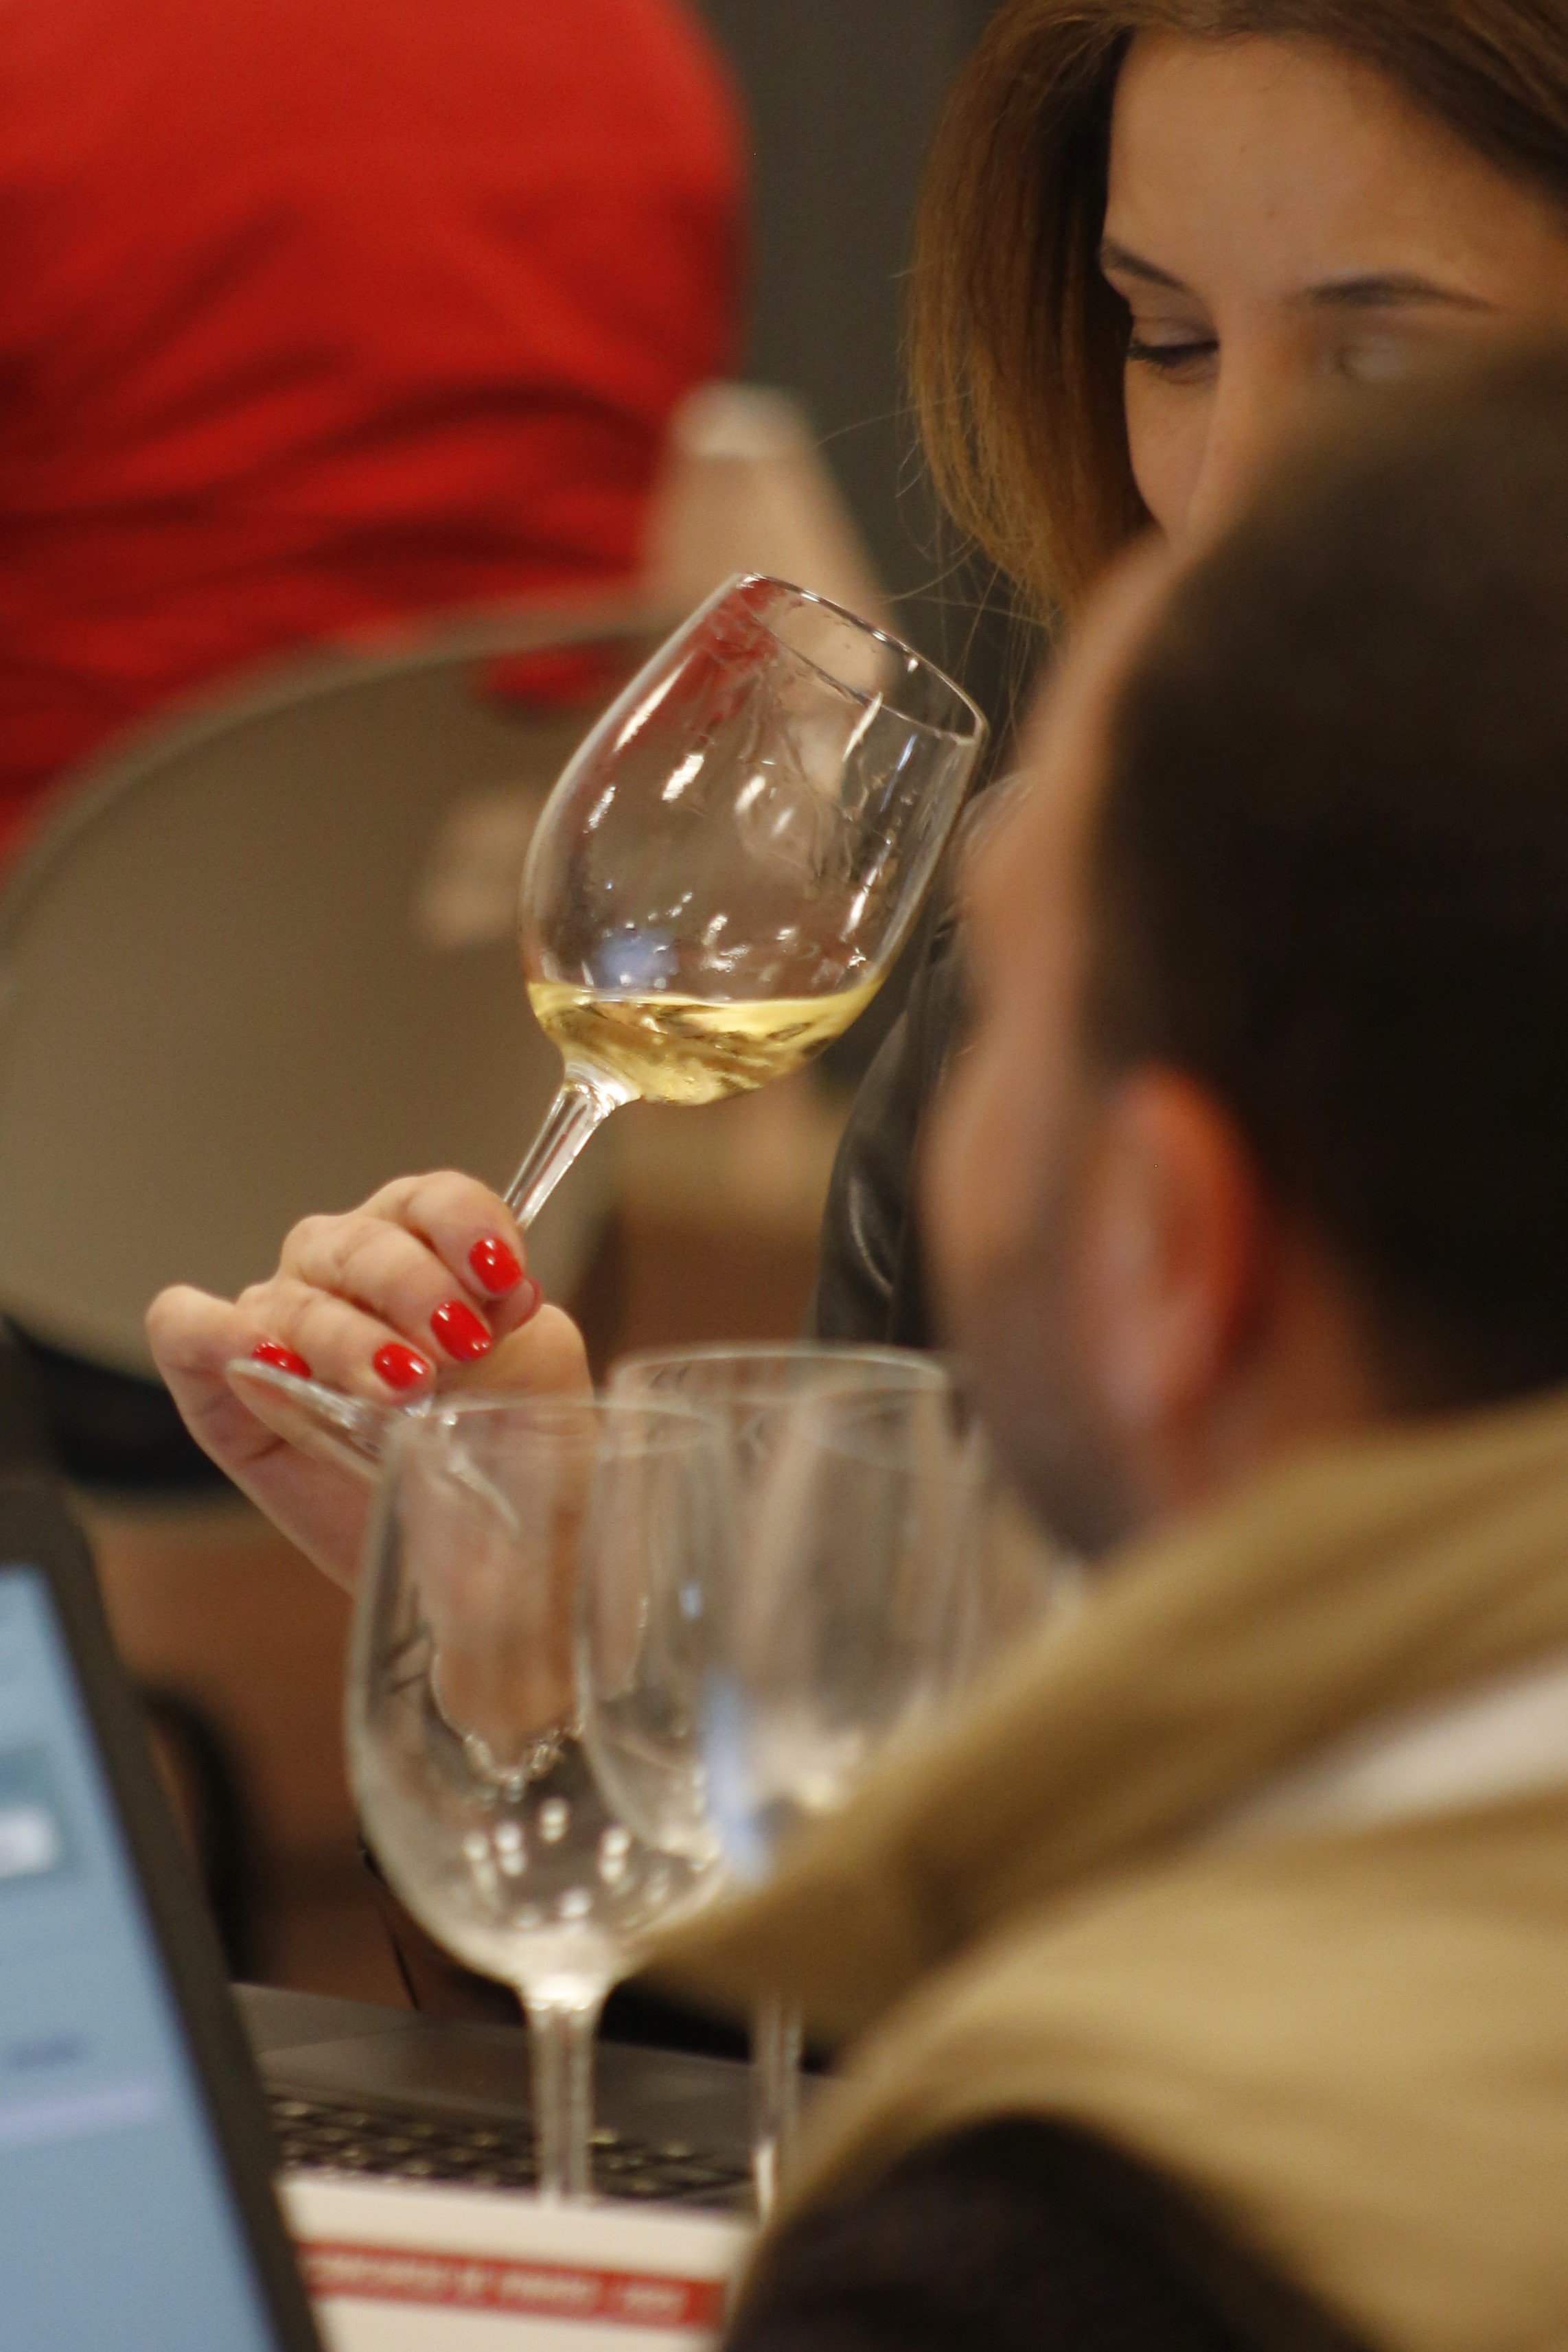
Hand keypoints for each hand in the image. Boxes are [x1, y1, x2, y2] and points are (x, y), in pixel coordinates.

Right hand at [146, 1172, 590, 1587]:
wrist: (481, 1563)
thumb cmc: (512, 1460)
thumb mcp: (539, 1382)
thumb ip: (523, 1326)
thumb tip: (508, 1294)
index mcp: (426, 1251)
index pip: (430, 1201)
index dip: (465, 1224)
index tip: (504, 1276)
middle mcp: (344, 1274)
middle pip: (361, 1243)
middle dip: (414, 1288)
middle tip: (460, 1345)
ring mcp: (277, 1325)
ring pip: (292, 1297)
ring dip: (348, 1339)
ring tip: (401, 1389)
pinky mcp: (220, 1390)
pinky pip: (183, 1328)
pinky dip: (213, 1332)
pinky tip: (263, 1361)